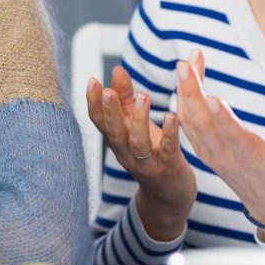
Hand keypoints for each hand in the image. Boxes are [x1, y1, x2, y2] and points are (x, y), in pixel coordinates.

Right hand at [86, 65, 195, 241]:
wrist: (169, 194)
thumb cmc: (152, 152)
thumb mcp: (135, 125)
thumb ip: (126, 98)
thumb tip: (117, 70)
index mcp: (118, 140)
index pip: (100, 121)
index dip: (94, 103)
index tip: (92, 81)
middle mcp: (127, 153)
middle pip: (114, 133)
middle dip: (110, 112)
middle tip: (108, 91)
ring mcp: (147, 163)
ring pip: (138, 143)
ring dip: (138, 120)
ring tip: (142, 97)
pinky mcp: (169, 168)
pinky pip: (168, 150)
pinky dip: (170, 134)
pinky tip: (172, 116)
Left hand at [174, 50, 264, 242]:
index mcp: (251, 159)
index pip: (233, 138)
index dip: (222, 119)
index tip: (212, 96)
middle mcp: (225, 157)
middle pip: (202, 125)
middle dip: (191, 92)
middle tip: (184, 63)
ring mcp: (211, 155)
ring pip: (190, 122)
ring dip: (185, 91)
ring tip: (186, 62)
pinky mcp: (205, 151)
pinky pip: (188, 125)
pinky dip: (184, 100)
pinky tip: (187, 78)